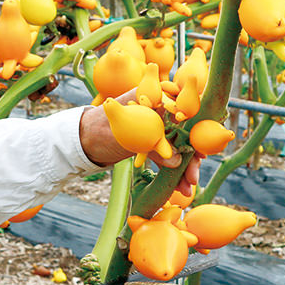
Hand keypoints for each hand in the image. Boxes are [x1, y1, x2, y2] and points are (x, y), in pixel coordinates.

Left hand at [78, 103, 202, 197]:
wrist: (84, 140)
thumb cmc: (99, 127)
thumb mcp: (124, 134)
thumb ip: (150, 145)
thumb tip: (177, 161)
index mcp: (153, 96)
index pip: (183, 108)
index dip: (195, 127)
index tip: (200, 146)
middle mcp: (160, 110)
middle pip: (186, 129)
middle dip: (193, 153)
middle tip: (194, 174)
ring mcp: (159, 128)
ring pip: (181, 146)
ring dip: (187, 166)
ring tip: (188, 187)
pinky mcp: (155, 144)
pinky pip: (171, 157)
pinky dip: (176, 172)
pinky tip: (181, 188)